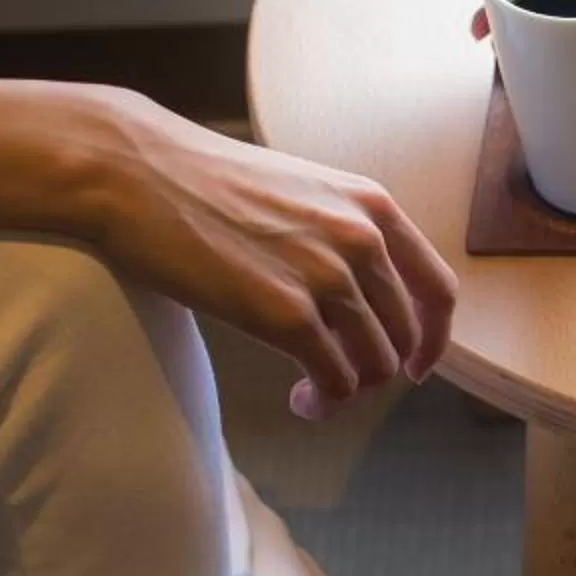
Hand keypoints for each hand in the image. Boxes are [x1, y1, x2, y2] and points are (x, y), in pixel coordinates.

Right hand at [74, 90, 457, 417]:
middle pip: (403, 337)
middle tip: (339, 380)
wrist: (137, 172)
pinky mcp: (286, 315)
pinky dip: (323, 403)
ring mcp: (327, 277)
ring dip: (346, 392)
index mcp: (372, 207)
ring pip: (373, 367)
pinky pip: (334, 382)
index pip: (438, 290)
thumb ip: (341, 233)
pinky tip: (300, 401)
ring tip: (312, 393)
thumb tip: (363, 295)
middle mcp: (362, 241)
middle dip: (377, 370)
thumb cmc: (205, 181)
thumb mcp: (302, 189)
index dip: (433, 339)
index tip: (415, 365)